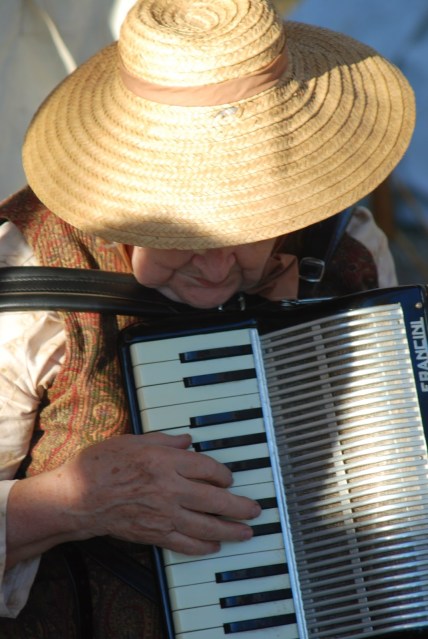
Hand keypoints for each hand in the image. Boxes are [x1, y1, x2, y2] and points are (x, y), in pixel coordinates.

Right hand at [63, 433, 260, 554]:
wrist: (77, 498)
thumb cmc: (100, 465)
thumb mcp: (133, 441)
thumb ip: (164, 441)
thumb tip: (187, 439)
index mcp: (165, 462)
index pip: (207, 468)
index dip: (224, 474)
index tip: (229, 478)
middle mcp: (169, 488)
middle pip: (215, 499)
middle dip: (239, 506)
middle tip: (254, 510)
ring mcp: (163, 514)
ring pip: (206, 526)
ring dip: (230, 530)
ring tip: (245, 532)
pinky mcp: (154, 534)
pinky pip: (185, 544)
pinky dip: (202, 546)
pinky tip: (214, 546)